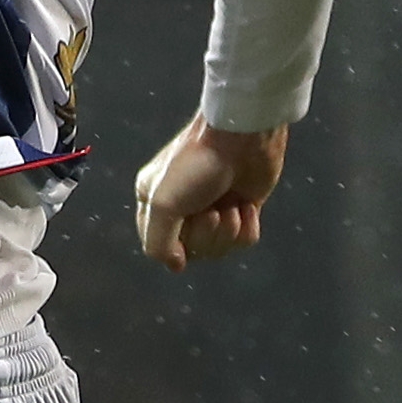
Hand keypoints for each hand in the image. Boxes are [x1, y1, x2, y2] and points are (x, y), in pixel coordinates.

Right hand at [133, 117, 287, 270]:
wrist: (243, 137)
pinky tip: (247, 205)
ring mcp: (213, 207)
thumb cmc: (197, 164)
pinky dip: (248, 226)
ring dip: (228, 231)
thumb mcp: (162, 204)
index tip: (185, 222)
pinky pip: (244, 239)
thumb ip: (157, 243)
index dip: (175, 244)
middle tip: (212, 211)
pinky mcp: (242, 207)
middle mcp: (181, 207)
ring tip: (231, 206)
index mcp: (153, 202)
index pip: (159, 247)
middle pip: (192, 252)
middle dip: (206, 236)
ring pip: (219, 249)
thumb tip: (175, 265)